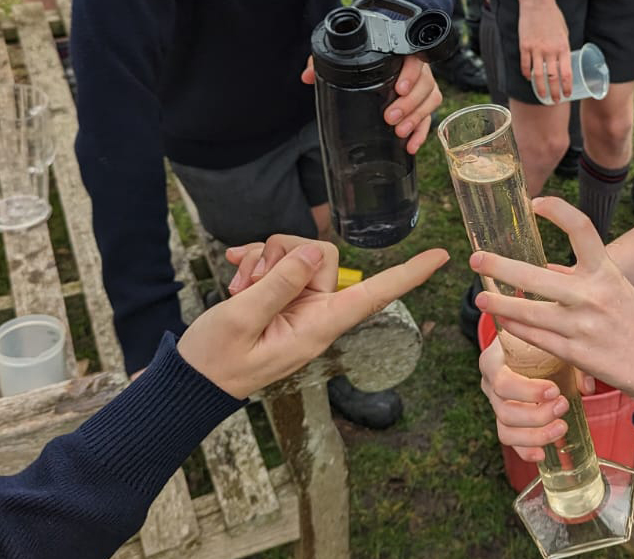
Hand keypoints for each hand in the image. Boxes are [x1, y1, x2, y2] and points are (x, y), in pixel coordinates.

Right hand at [179, 239, 448, 397]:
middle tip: (244, 280)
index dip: (407, 275)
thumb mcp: (243, 318)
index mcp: (317, 326)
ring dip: (262, 262)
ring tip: (237, 286)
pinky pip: (279, 263)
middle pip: (320, 256)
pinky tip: (235, 271)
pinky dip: (255, 263)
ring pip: (296, 254)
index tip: (442, 258)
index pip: (372, 295)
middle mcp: (315, 313)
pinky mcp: (280, 297)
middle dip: (280, 254)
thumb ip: (281, 283)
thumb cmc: (215, 359)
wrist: (191, 379)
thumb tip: (314, 253)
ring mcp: (298, 305)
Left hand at [299, 53, 440, 152]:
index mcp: (401, 55)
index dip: (411, 74)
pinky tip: (410, 146)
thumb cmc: (363, 57)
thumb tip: (308, 76)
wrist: (377, 61)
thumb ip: (324, 61)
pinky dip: (421, 133)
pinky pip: (428, 118)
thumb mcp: (343, 57)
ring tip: (399, 132)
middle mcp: (416, 70)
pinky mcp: (421, 105)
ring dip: (416, 118)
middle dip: (409, 104)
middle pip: (425, 84)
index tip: (399, 87)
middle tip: (390, 117)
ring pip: (430, 101)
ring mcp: (421, 88)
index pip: (415, 59)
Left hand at [472, 196, 633, 398]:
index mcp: (606, 272)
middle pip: (535, 275)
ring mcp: (581, 326)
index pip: (581, 229)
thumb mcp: (618, 290)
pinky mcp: (575, 354)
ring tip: (481, 299)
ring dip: (499, 304)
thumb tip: (546, 268)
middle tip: (477, 258)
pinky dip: (516, 329)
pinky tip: (504, 324)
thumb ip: (582, 277)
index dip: (557, 211)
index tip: (535, 203)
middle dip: (499, 266)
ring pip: (527, 312)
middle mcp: (591, 295)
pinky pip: (535, 338)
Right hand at [478, 330, 596, 462]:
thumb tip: (587, 386)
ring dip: (535, 435)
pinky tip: (543, 453)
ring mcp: (496, 405)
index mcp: (494, 361)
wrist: (525, 344)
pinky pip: (510, 441)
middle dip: (536, 415)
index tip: (554, 390)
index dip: (528, 391)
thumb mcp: (550, 341)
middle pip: (504, 411)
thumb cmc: (537, 340)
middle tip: (563, 405)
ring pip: (506, 430)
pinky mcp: (506, 420)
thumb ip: (571, 359)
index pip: (502, 382)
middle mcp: (490, 385)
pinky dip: (525, 451)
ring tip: (561, 428)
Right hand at [514, 0, 569, 100]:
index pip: (567, 73)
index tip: (568, 94)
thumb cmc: (553, 16)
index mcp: (563, 47)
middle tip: (555, 101)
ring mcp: (536, 49)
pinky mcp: (524, 46)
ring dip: (540, 89)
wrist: (537, 3)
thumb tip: (562, 61)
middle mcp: (550, 51)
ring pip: (538, 75)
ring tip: (542, 96)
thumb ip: (563, 48)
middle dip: (554, 92)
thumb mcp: (564, 32)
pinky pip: (525, 65)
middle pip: (552, 78)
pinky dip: (527, 74)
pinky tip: (528, 79)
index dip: (567, 87)